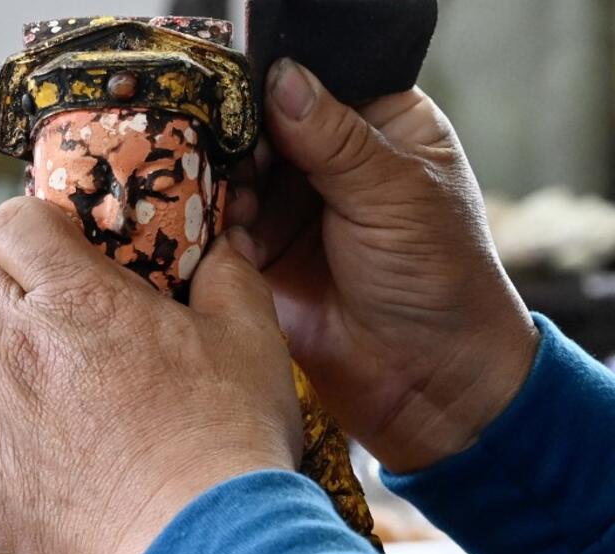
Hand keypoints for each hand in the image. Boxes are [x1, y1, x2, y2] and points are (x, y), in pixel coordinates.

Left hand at [0, 198, 300, 553]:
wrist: (201, 549)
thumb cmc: (225, 449)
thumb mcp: (248, 344)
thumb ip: (227, 280)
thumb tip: (222, 242)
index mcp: (78, 301)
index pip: (21, 226)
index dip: (29, 221)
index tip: (45, 232)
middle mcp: (14, 344)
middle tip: (15, 280)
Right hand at [226, 58, 538, 472]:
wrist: (423, 379)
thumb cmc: (438, 280)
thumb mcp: (393, 195)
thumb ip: (334, 139)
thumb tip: (282, 78)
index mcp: (378, 124)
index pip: (317, 81)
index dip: (280, 82)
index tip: (247, 92)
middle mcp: (327, 158)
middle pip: (261, 122)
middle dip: (241, 136)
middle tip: (235, 155)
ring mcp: (287, 205)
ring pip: (231, 171)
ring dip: (224, 183)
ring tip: (237, 204)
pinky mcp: (256, 252)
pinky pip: (217, 224)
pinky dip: (212, 226)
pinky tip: (225, 236)